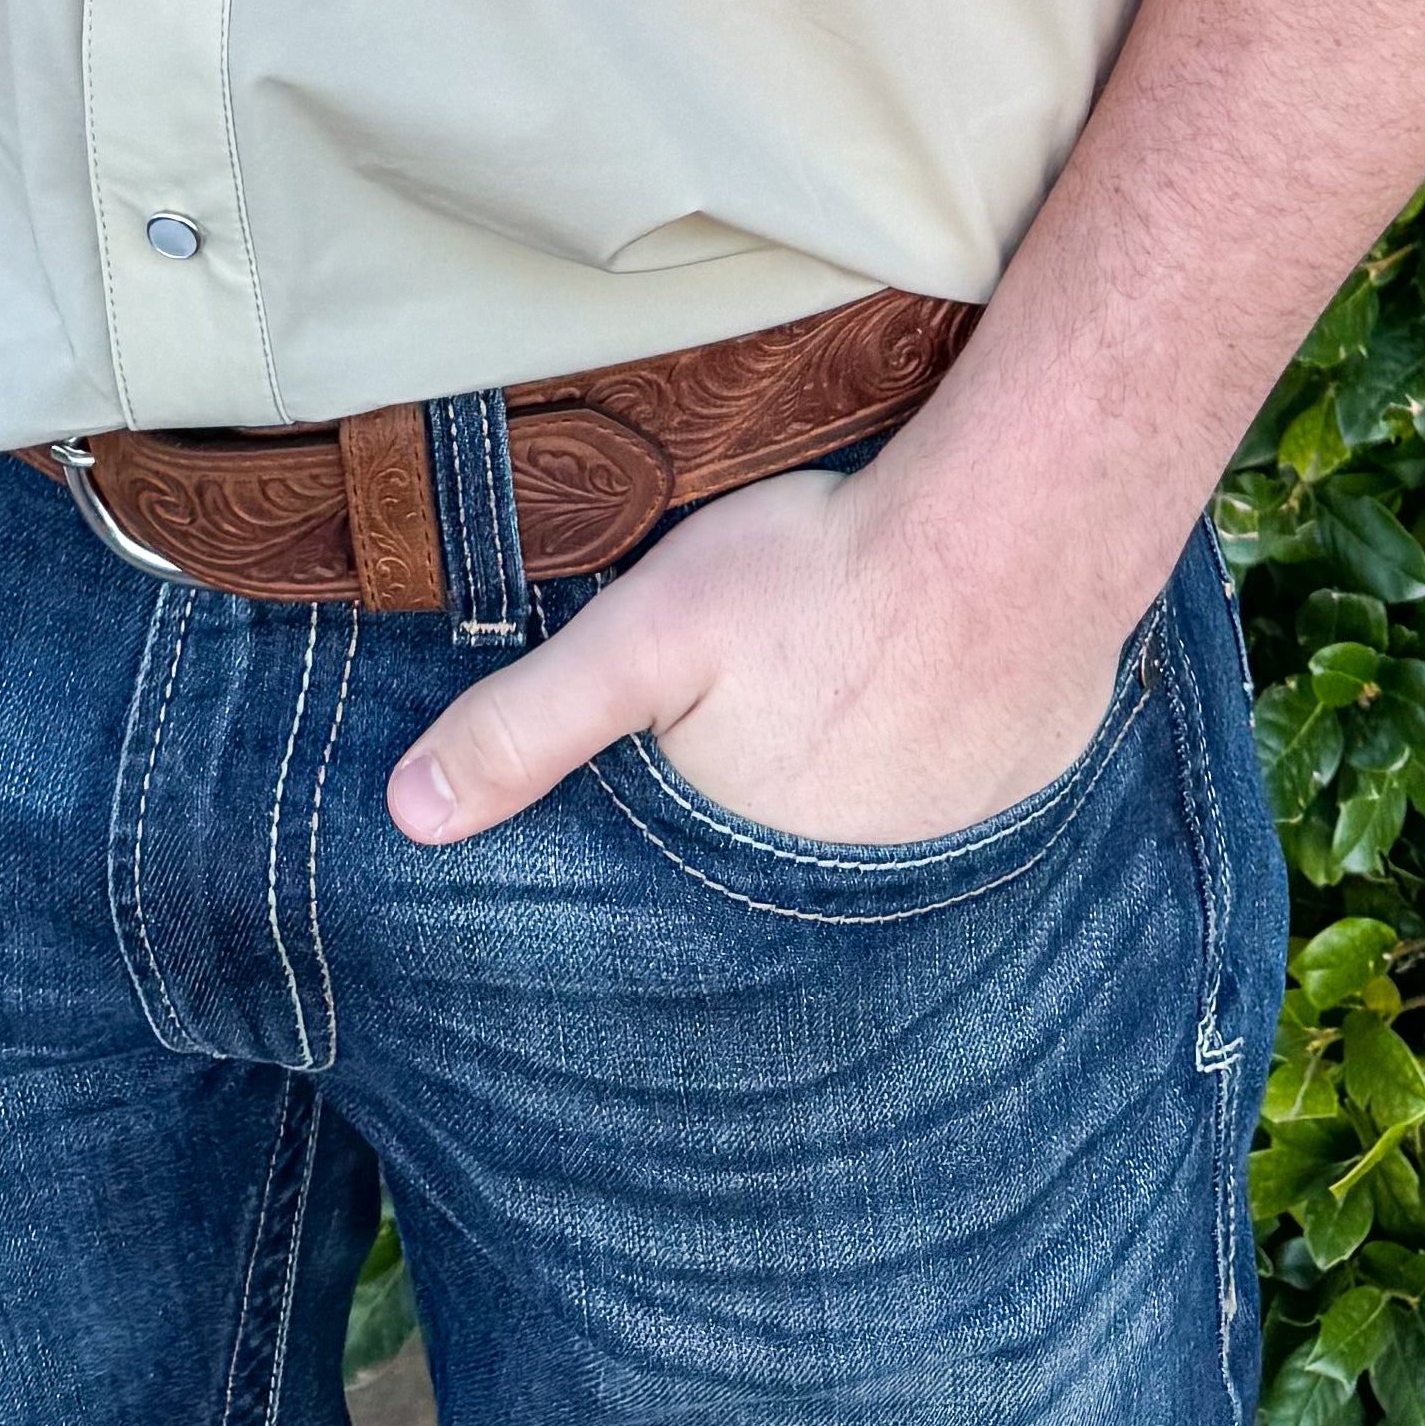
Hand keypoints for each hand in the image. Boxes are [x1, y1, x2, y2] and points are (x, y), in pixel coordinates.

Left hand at [383, 455, 1128, 850]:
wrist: (1017, 531)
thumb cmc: (823, 574)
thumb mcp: (648, 633)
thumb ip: (529, 722)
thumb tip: (407, 818)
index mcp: (741, 868)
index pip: (671, 891)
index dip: (653, 841)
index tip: (652, 787)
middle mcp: (841, 893)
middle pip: (762, 862)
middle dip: (742, 819)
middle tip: (748, 727)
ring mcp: (937, 855)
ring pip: (852, 837)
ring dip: (833, 793)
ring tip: (820, 712)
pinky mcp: (1008, 802)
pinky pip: (938, 802)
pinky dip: (914, 764)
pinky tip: (908, 698)